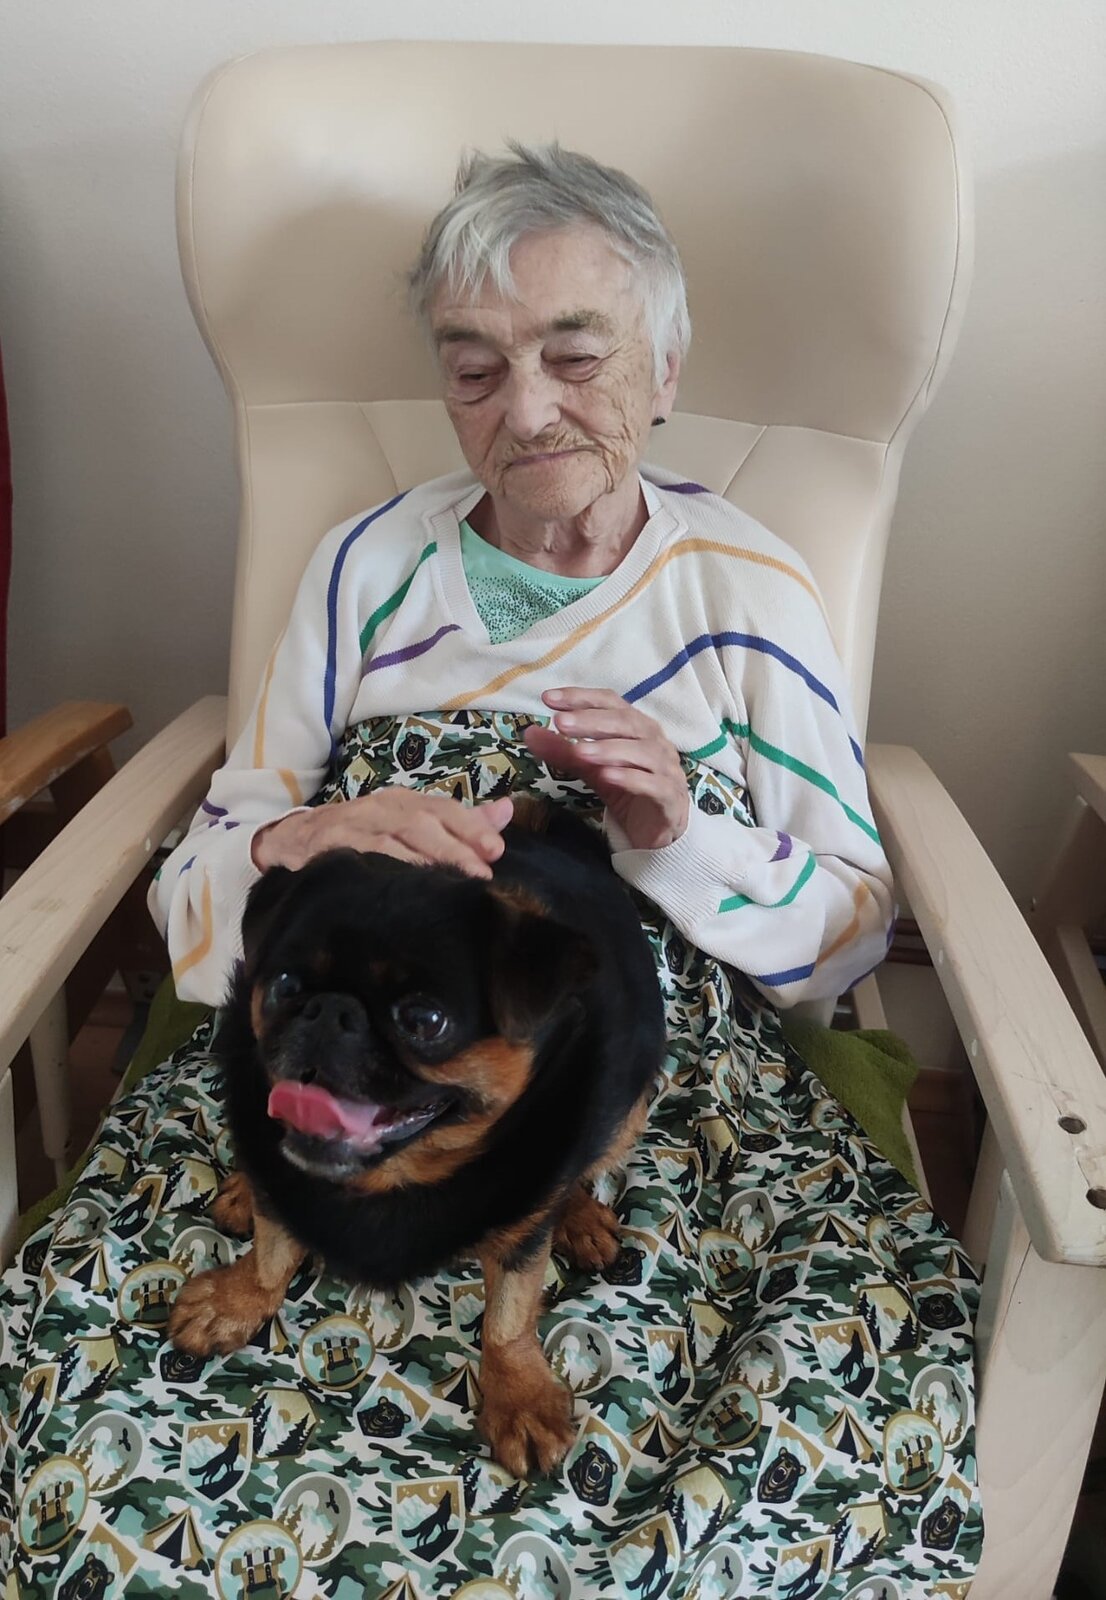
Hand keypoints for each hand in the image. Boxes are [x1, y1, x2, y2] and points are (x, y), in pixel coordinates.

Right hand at [251, 790, 513, 876]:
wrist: (293, 841)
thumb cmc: (362, 834)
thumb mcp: (410, 823)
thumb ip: (458, 822)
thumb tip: (506, 811)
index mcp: (403, 802)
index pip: (443, 809)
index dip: (470, 826)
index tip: (496, 850)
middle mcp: (380, 809)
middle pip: (422, 823)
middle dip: (454, 847)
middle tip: (481, 872)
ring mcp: (354, 827)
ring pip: (394, 840)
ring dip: (425, 861)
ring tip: (452, 883)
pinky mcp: (330, 849)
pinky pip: (361, 858)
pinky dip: (384, 869)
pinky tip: (403, 886)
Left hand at [523, 688, 688, 849]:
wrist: (659, 830)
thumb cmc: (628, 790)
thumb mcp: (591, 769)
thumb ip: (564, 752)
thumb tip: (529, 733)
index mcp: (636, 727)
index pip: (609, 702)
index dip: (580, 698)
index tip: (549, 698)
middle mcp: (655, 741)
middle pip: (625, 722)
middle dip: (591, 720)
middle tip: (560, 722)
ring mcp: (666, 768)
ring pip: (641, 752)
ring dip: (608, 749)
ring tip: (580, 751)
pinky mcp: (670, 796)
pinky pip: (652, 784)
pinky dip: (630, 778)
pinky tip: (607, 776)